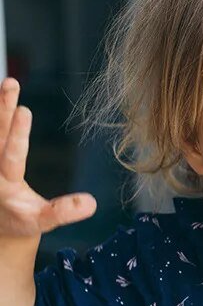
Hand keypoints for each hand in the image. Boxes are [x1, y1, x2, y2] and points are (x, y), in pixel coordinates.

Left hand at [0, 77, 95, 239]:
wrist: (0, 222)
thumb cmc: (23, 221)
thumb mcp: (44, 222)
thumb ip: (64, 212)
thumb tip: (90, 203)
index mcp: (4, 184)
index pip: (10, 156)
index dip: (17, 133)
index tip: (24, 110)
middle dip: (2, 108)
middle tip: (11, 83)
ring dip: (0, 105)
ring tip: (9, 82)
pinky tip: (2, 93)